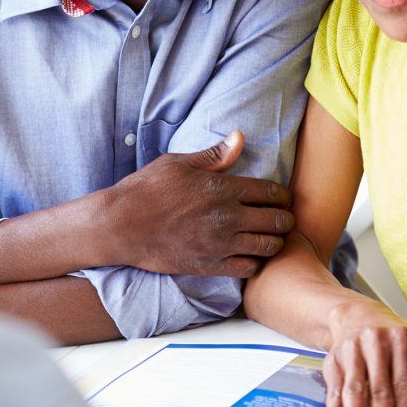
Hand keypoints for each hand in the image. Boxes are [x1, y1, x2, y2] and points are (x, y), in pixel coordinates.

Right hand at [109, 130, 293, 276]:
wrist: (122, 225)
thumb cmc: (148, 189)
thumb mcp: (180, 163)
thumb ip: (215, 155)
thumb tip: (240, 137)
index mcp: (222, 188)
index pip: (271, 192)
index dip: (283, 195)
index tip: (283, 198)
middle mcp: (227, 216)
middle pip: (276, 220)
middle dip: (285, 219)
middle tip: (282, 218)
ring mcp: (220, 244)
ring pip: (267, 247)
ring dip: (274, 242)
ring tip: (269, 237)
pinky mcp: (210, 266)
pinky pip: (248, 269)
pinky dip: (255, 263)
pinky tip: (249, 255)